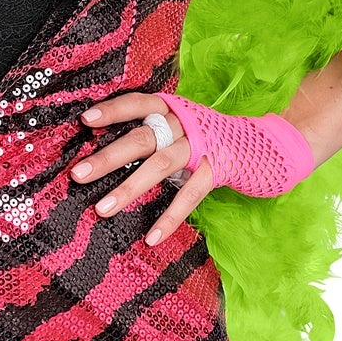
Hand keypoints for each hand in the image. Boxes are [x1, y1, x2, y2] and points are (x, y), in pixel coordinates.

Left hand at [71, 91, 315, 244]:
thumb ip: (151, 133)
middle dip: (108, 156)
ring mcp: (202, 146)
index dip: (112, 110)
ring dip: (129, 188)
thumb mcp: (179, 125)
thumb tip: (105, 152)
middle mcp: (185, 123)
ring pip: (161, 166)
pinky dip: (169, 217)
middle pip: (142, 137)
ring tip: (102, 208)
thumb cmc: (207, 136)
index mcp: (172, 108)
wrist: (263, 144)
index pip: (138, 103)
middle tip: (77, 174)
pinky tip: (151, 237)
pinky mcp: (218, 170)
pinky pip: (190, 195)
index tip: (85, 120)